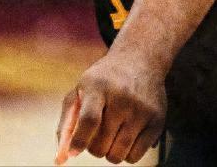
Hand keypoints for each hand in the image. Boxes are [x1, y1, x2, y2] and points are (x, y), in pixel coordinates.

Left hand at [55, 50, 165, 164]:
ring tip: (111, 135)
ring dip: (109, 152)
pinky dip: (126, 154)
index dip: (80, 141)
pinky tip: (125, 136)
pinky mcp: (157, 120)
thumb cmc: (103, 80)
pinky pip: (135, 157)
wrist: (140, 59)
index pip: (90, 120)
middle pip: (101, 143)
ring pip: (117, 155)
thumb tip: (60, 159)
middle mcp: (123, 97)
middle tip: (97, 132)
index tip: (74, 151)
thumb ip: (66, 125)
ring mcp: (142, 109)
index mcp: (99, 86)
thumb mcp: (80, 92)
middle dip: (93, 146)